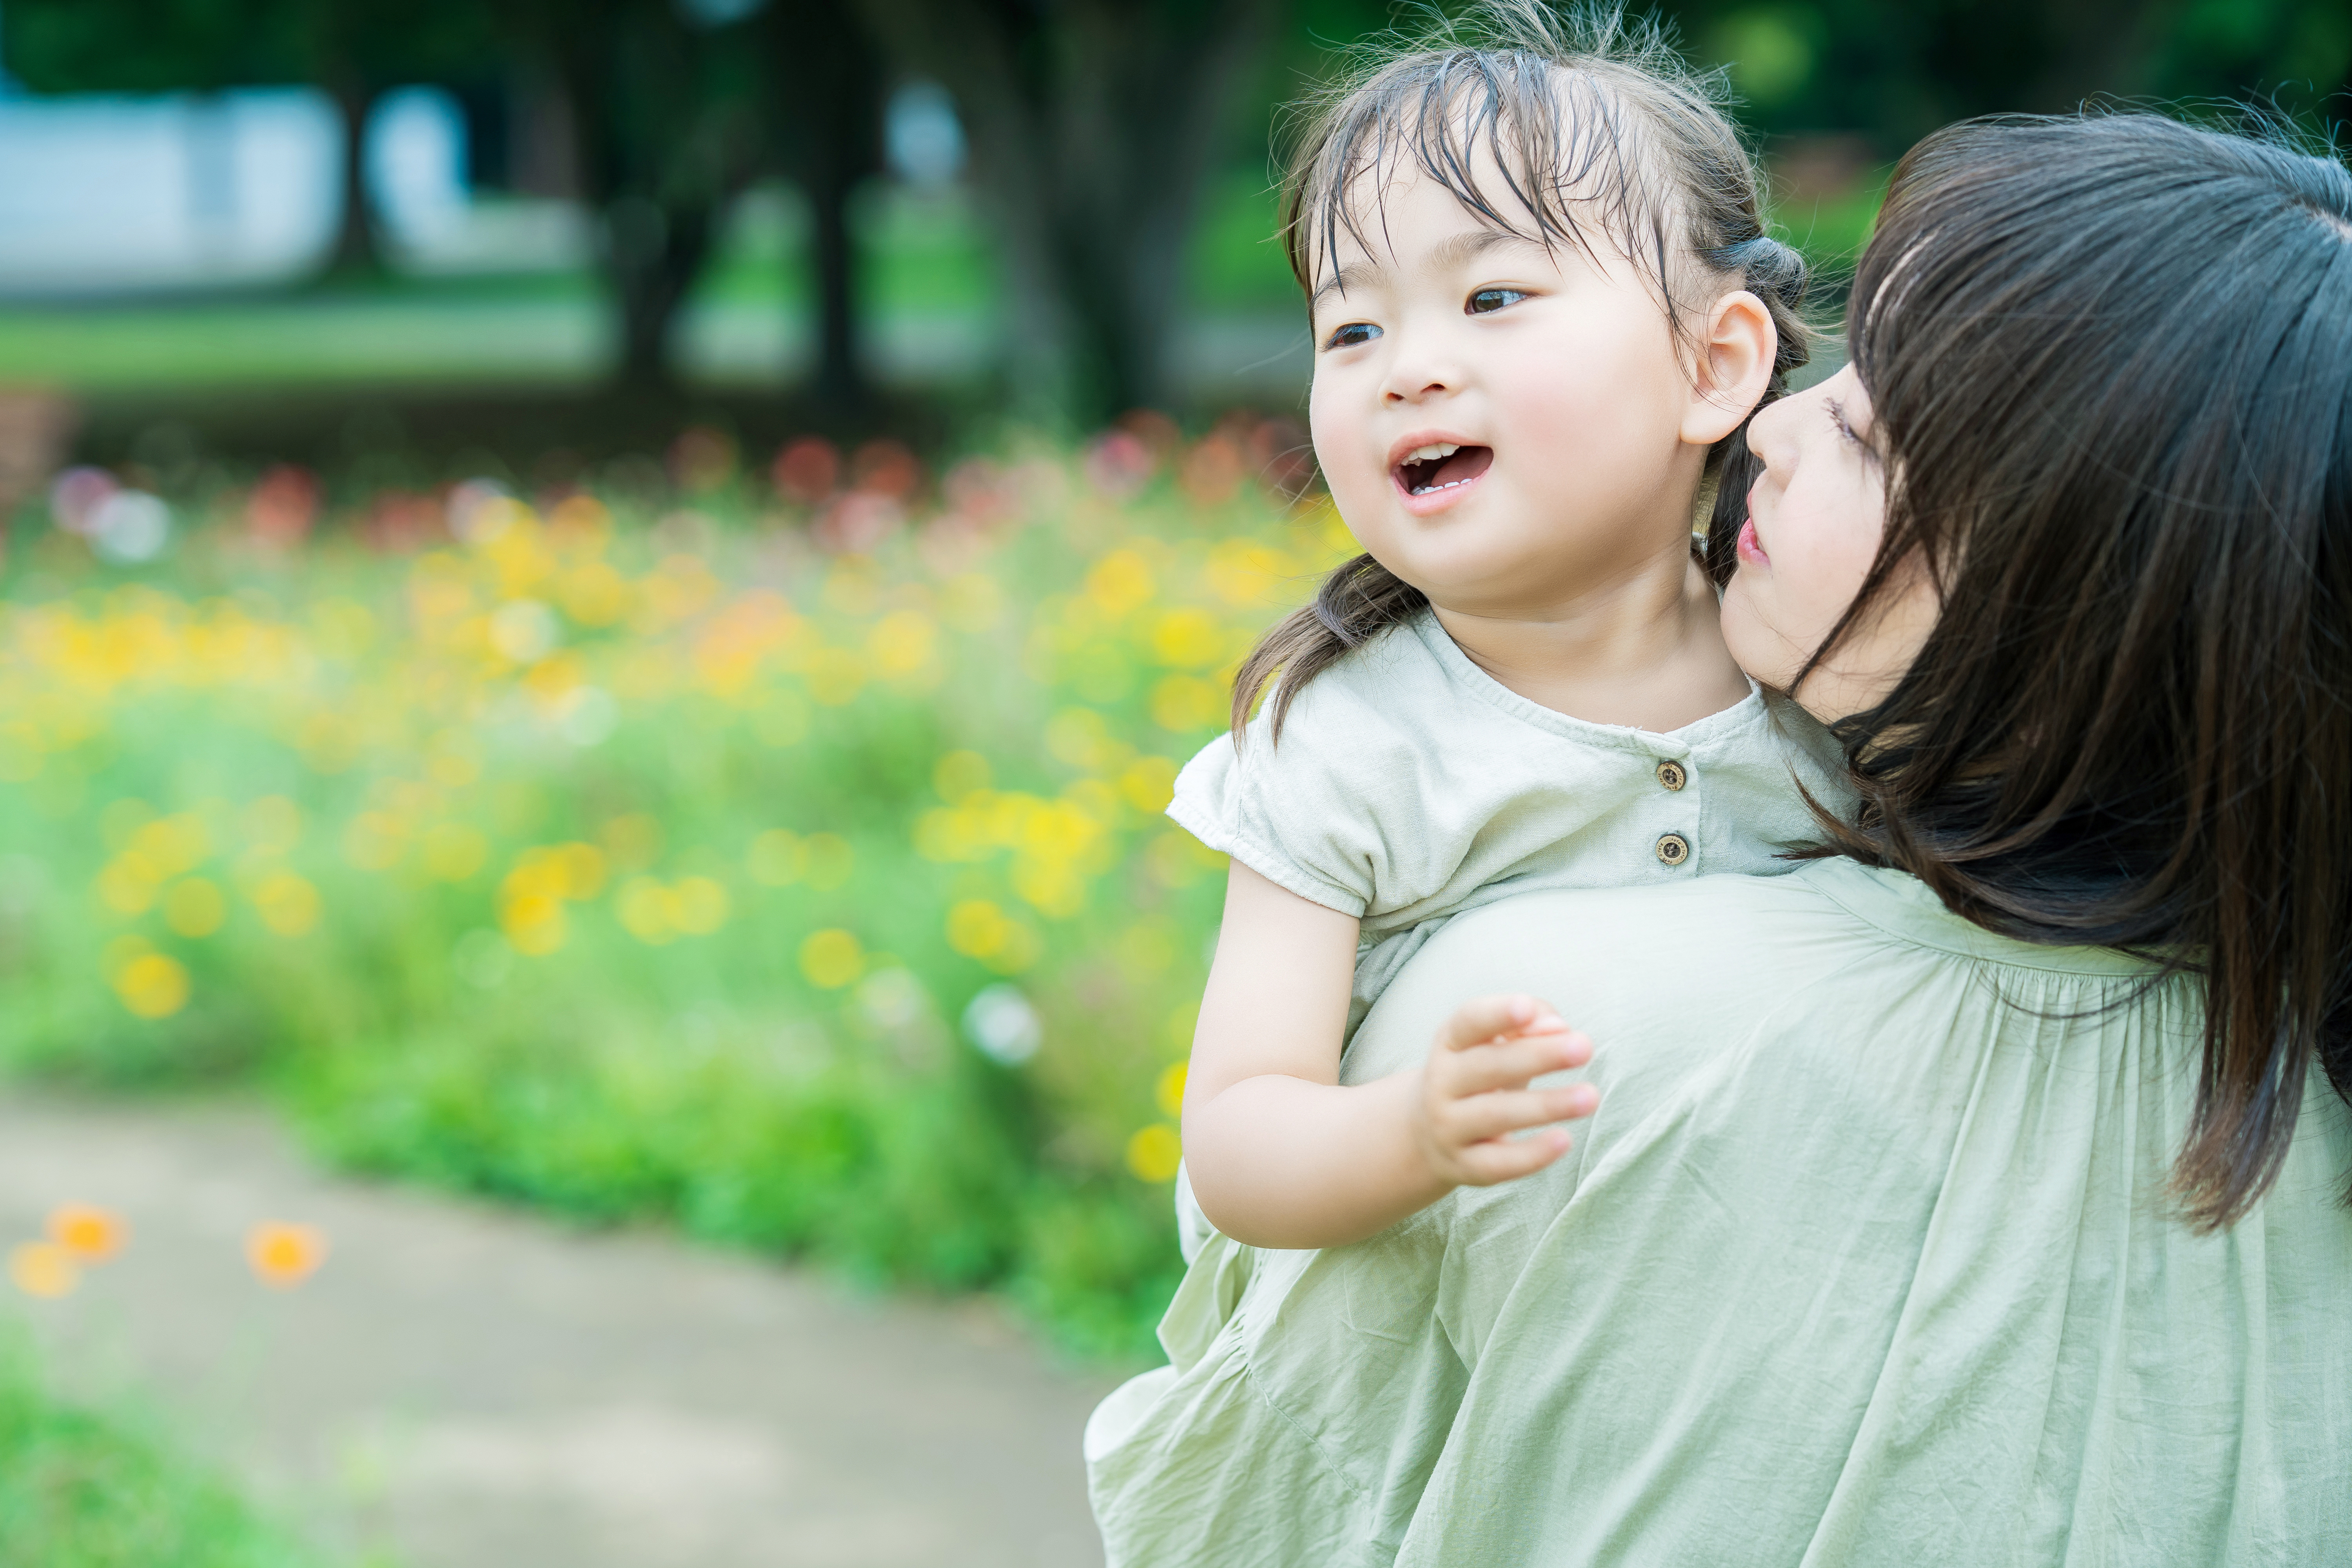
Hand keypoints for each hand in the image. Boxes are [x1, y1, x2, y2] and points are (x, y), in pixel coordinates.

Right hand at [1410, 994, 1596, 1188]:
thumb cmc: (1480, 1077)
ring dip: (1547, 1104)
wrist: (1429, 1134)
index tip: (1526, 1007)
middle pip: (1488, 1066)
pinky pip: (1499, 1163)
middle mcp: (1442, 1083)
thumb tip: (1560, 1029)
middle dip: (1538, 1056)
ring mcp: (1448, 1126)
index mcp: (1450, 1044)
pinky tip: (1564, 1140)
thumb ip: (1530, 1024)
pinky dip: (1532, 1154)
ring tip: (1590, 1096)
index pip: (1468, 1022)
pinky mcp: (1464, 1165)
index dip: (1495, 1014)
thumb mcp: (1494, 1043)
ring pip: (1497, 1115)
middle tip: (1584, 1048)